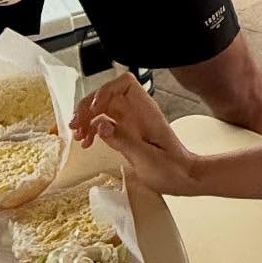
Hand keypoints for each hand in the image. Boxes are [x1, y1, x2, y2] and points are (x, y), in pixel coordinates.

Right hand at [69, 74, 200, 194]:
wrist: (185, 179)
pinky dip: (92, 129)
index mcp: (146, 112)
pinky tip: (87, 142)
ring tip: (78, 135)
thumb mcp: (147, 159)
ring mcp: (131, 122)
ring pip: (102, 109)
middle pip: (107, 95)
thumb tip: (101, 125)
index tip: (93, 109)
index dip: (106, 91)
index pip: (124, 83)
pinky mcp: (127, 133)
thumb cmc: (173, 170)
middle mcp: (137, 113)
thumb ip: (123, 141)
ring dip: (86, 118)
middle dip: (88, 106)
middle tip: (76, 126)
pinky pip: (104, 123)